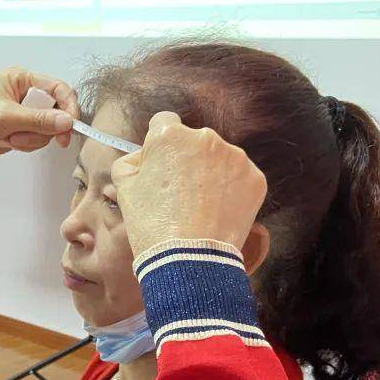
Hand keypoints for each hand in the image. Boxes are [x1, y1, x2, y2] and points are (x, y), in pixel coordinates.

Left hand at [0, 68, 78, 192]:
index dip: (67, 106)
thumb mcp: (5, 118)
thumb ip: (39, 120)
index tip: (71, 125)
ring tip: (9, 138)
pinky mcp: (18, 130)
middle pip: (55, 110)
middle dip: (42, 127)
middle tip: (34, 135)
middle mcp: (22, 92)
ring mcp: (20, 113)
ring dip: (30, 138)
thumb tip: (67, 121)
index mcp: (18, 78)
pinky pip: (36, 139)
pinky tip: (6, 143)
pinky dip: (25, 144)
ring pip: (47, 128)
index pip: (57, 87)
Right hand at [112, 112, 267, 255]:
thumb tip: (144, 157)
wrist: (189, 258)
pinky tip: (217, 210)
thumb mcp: (124, 188)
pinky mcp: (255, 178)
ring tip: (200, 205)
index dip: (159, 143)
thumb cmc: (150, 223)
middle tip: (178, 191)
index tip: (160, 163)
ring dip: (210, 173)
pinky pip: (238, 177)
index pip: (164, 121)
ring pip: (218, 158)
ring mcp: (235, 157)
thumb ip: (131, 161)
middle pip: (193, 142)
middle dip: (186, 159)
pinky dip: (230, 190)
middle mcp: (206, 138)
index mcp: (170, 135)